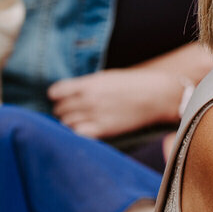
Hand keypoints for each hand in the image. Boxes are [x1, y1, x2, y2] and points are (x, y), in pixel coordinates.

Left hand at [48, 68, 186, 138]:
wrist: (157, 96)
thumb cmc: (133, 83)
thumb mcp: (107, 77)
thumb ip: (86, 85)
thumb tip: (69, 92)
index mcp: (88, 84)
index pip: (56, 92)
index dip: (57, 94)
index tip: (60, 96)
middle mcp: (88, 101)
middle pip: (59, 109)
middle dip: (63, 108)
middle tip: (71, 108)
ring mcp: (95, 117)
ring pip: (66, 123)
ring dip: (69, 121)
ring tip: (78, 118)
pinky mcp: (103, 130)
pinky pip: (78, 134)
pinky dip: (77, 132)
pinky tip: (84, 128)